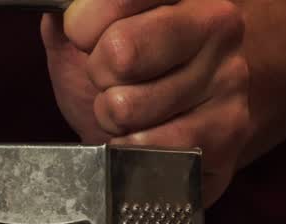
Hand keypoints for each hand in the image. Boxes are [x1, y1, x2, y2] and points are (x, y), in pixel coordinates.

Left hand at [42, 0, 251, 204]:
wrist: (175, 126)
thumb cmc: (130, 74)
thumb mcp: (92, 33)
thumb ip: (75, 14)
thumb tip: (58, 12)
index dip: (81, 27)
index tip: (84, 37)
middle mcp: (216, 24)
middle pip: (121, 51)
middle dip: (98, 74)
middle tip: (109, 80)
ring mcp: (227, 78)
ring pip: (127, 107)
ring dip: (112, 118)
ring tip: (130, 112)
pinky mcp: (227, 130)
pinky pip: (147, 146)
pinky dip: (128, 149)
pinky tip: (142, 137)